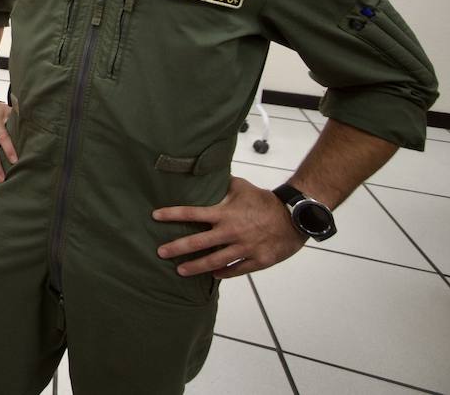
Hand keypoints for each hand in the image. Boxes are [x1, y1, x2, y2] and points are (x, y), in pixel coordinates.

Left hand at [152, 177, 306, 278]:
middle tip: (160, 252)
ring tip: (180, 271)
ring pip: (214, 261)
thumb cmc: (265, 200)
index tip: (155, 216)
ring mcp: (244, 248)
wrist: (294, 216)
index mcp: (224, 213)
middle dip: (176, 248)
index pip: (192, 213)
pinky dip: (223, 273)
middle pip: (197, 242)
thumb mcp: (241, 187)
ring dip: (195, 267)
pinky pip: (236, 269)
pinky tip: (212, 275)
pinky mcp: (258, 260)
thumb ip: (221, 185)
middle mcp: (231, 232)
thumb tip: (205, 174)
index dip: (172, 214)